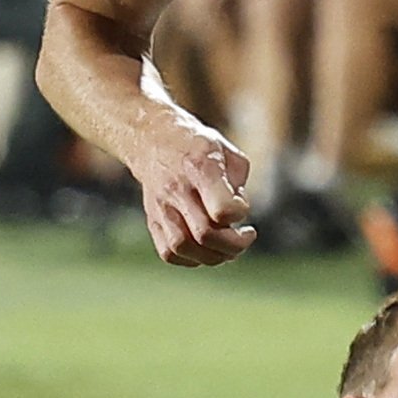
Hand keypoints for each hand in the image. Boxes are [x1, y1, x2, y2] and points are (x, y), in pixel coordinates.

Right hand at [129, 116, 256, 266]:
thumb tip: (238, 215)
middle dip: (234, 245)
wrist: (153, 138)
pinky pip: (169, 253)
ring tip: (229, 249)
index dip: (239, 215)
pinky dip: (192, 259)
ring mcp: (161, 207)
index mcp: (200, 167)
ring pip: (183, 248)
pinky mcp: (152, 220)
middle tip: (245, 237)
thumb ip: (239, 184)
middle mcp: (177, 189)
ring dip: (214, 256)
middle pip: (204, 234)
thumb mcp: (228, 152)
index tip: (242, 209)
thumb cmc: (198, 145)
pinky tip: (206, 249)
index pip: (221, 209)